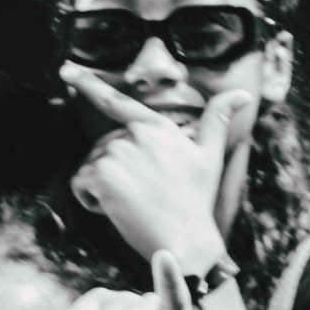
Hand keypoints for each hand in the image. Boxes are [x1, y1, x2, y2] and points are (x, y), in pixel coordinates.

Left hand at [61, 66, 249, 261]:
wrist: (186, 239)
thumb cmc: (196, 200)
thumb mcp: (211, 156)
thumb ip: (218, 120)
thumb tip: (244, 94)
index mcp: (158, 126)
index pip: (117, 101)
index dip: (88, 83)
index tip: (66, 70)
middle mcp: (136, 134)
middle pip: (104, 147)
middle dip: (113, 171)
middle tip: (143, 195)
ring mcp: (118, 153)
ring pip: (91, 166)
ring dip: (102, 187)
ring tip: (133, 203)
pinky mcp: (103, 174)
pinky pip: (80, 184)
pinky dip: (90, 199)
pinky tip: (115, 210)